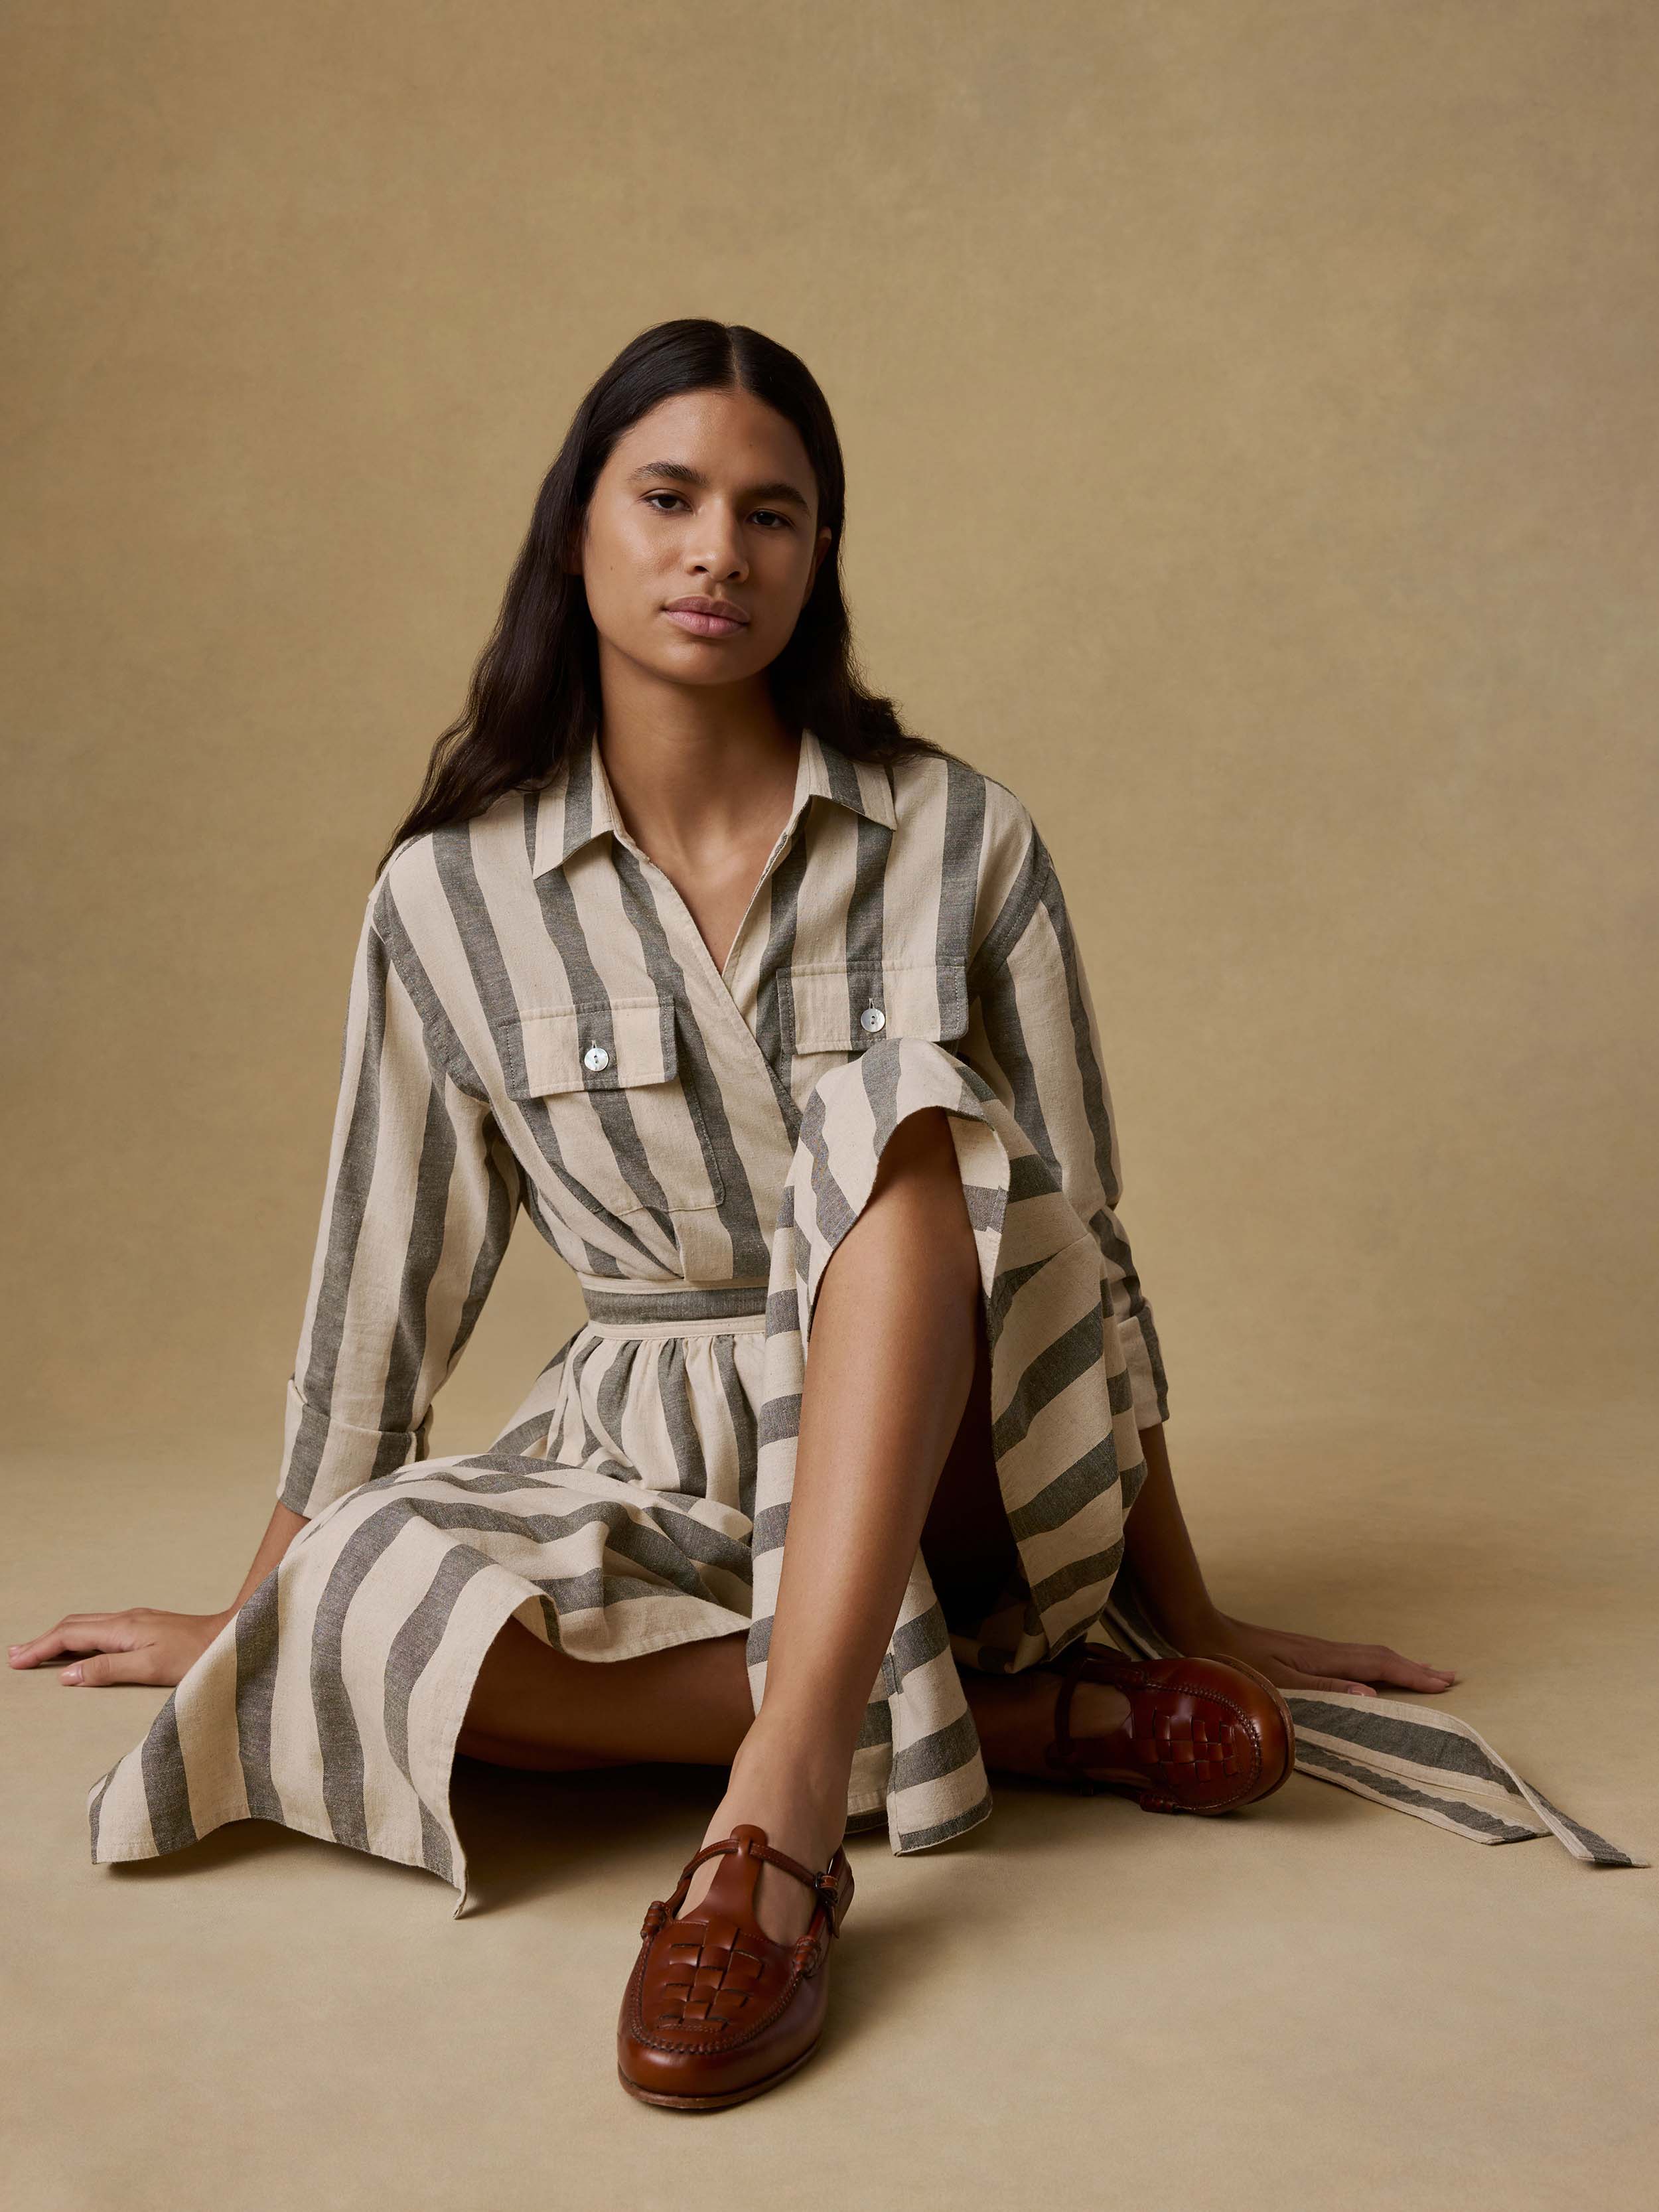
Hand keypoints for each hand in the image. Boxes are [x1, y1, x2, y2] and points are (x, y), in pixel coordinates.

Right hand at [8, 1607, 232, 1688]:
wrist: (230, 1637)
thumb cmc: (196, 1656)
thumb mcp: (149, 1668)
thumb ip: (107, 1670)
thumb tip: (67, 1675)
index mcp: (123, 1628)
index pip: (70, 1636)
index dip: (41, 1648)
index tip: (16, 1661)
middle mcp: (126, 1619)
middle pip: (74, 1625)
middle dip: (42, 1640)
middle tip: (16, 1655)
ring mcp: (137, 1621)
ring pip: (87, 1625)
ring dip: (59, 1637)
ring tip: (38, 1651)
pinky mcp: (146, 1626)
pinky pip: (102, 1628)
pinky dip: (80, 1637)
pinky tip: (79, 1647)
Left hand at [1178, 1608, 1460, 1696]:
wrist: (1203, 1632)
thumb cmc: (1236, 1663)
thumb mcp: (1278, 1682)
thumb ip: (1323, 1689)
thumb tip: (1370, 1694)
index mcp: (1323, 1658)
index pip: (1380, 1665)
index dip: (1413, 1674)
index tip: (1445, 1683)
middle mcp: (1324, 1650)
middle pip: (1381, 1657)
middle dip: (1415, 1667)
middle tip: (1450, 1677)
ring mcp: (1314, 1650)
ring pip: (1368, 1656)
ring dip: (1399, 1665)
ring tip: (1424, 1673)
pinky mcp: (1303, 1653)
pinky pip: (1352, 1659)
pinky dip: (1375, 1666)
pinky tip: (1373, 1674)